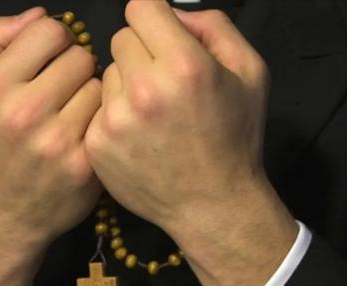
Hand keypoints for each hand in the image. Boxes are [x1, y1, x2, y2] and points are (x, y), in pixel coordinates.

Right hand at [0, 7, 101, 285]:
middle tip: (66, 89)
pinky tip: (88, 132)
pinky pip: (110, 117)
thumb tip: (41, 13)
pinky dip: (103, 120)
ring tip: (76, 112)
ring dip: (93, 94)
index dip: (57, 41)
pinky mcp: (85, 164)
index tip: (54, 59)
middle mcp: (23, 113)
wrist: (7, 212)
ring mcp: (57, 141)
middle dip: (77, 67)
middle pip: (81, 56)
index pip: (50, 30)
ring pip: (101, 85)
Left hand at [85, 1, 297, 285]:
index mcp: (184, 65)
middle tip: (162, 80)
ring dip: (126, 83)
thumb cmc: (236, 136)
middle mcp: (144, 88)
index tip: (161, 35)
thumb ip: (214, 26)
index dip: (153, 18)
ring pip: (107, 73)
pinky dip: (114, 113)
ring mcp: (115, 119)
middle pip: (121, 38)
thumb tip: (173, 12)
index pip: (141, 7)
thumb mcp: (250, 71)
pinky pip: (98, 106)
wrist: (213, 204)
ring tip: (151, 113)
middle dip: (141, 51)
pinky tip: (138, 134)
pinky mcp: (96, 143)